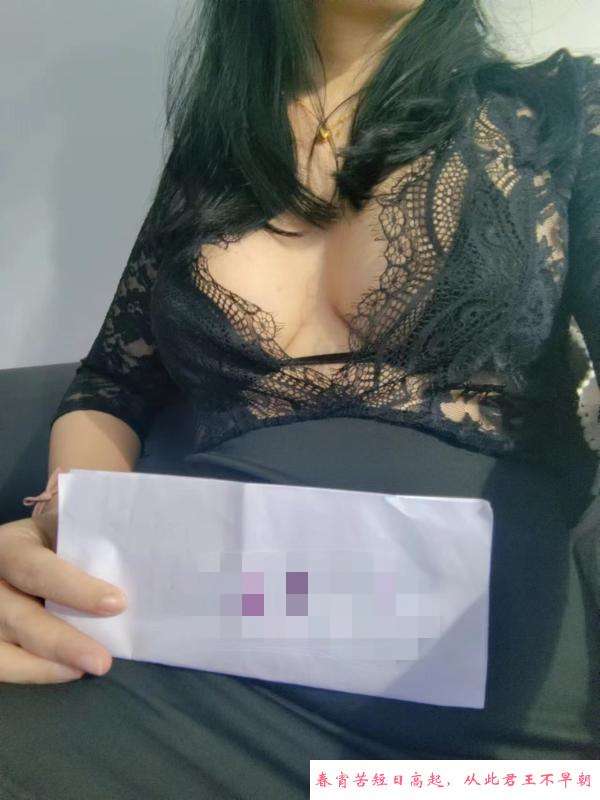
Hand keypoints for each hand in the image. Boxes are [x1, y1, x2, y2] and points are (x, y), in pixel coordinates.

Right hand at [0, 510, 127, 683]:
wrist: (33, 552)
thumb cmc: (59, 539)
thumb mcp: (65, 526)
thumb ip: (89, 533)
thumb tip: (135, 542)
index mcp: (11, 546)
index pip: (35, 568)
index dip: (74, 588)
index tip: (117, 603)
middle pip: (17, 617)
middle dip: (61, 642)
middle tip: (102, 661)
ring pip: (2, 651)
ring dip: (43, 667)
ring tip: (85, 670)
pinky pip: (3, 666)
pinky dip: (34, 673)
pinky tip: (68, 671)